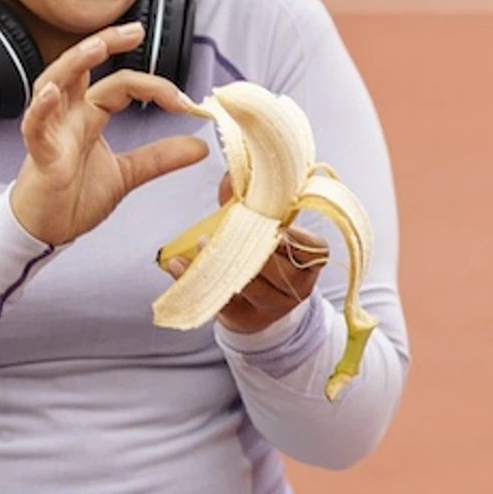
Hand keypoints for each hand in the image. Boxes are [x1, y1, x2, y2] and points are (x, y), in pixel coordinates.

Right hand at [6, 26, 202, 248]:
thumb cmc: (73, 198)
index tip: (185, 102)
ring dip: (74, 64)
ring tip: (96, 47)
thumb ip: (160, 156)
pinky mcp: (40, 156)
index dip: (153, 86)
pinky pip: (35, 127)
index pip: (119, 85)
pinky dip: (41, 109)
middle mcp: (68, 117)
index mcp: (88, 116)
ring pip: (53, 84)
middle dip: (104, 43)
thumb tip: (199, 145)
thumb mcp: (128, 174)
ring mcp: (51, 133)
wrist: (46, 231)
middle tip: (135, 30)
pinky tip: (52, 94)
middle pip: (79, 68)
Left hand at [160, 166, 330, 334]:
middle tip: (224, 232)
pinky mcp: (245, 318)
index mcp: (311, 259)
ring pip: (251, 287)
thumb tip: (231, 175)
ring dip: (222, 263)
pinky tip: (178, 265)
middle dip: (251, 250)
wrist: (258, 300)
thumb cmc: (264, 251)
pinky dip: (197, 280)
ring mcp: (273, 306)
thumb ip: (249, 200)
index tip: (275, 229)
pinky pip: (220, 301)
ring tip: (200, 244)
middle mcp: (299, 286)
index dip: (295, 239)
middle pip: (279, 271)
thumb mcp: (264, 224)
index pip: (313, 250)